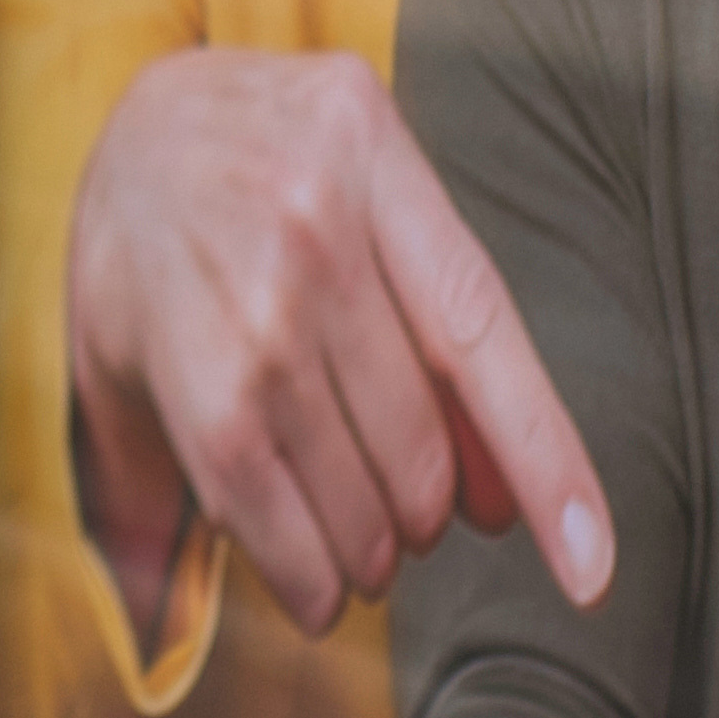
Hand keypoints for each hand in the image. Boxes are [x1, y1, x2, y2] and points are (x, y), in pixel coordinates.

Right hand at [62, 48, 606, 633]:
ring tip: (362, 555)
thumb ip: (431, 331)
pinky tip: (316, 589)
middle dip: (426, 517)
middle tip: (410, 524)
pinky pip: (263, 505)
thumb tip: (500, 504)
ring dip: (371, 555)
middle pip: (417, 442)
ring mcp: (245, 295)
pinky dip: (304, 573)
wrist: (126, 128)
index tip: (592, 569)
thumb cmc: (271, 173)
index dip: (546, 463)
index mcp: (379, 158)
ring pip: (350, 488)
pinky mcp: (183, 364)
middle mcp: (314, 219)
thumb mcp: (363, 192)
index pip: (482, 337)